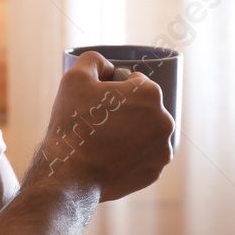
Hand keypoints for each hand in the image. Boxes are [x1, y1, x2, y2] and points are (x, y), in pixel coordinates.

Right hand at [34, 52, 173, 200]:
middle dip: (127, 112)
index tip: (100, 102)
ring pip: (147, 133)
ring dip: (132, 133)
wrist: (69, 173)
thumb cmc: (73, 123)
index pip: (136, 82)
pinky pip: (145, 157)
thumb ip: (94, 60)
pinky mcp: (155, 172)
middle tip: (101, 123)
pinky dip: (132, 157)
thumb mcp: (75, 77)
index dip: (116, 89)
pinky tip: (112, 158)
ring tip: (106, 142)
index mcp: (150, 93)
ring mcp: (162, 149)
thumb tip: (108, 67)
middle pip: (145, 109)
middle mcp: (165, 120)